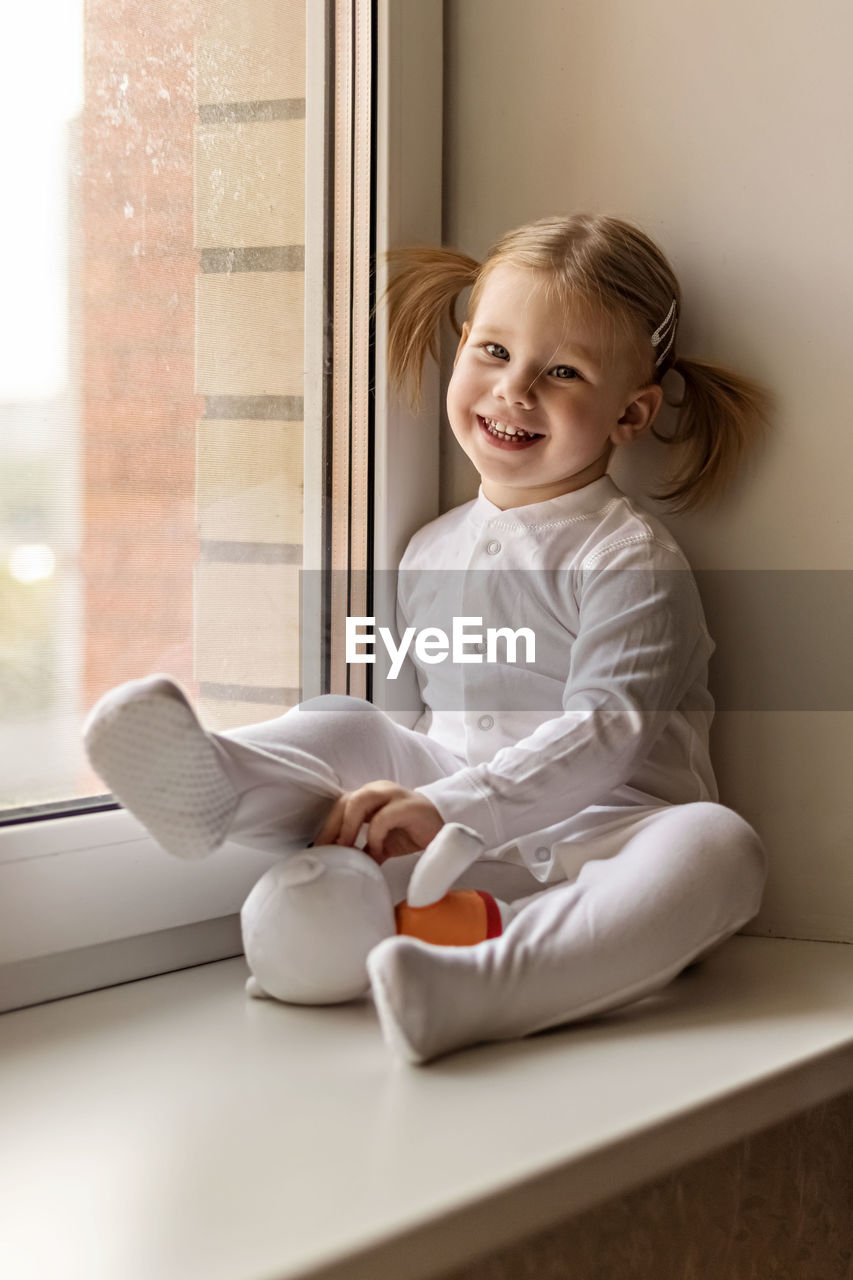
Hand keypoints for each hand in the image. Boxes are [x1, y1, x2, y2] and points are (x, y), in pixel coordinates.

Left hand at [313, 781, 443, 863]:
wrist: (444, 830)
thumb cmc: (410, 832)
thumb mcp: (381, 844)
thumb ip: (363, 850)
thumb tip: (340, 864)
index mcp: (370, 797)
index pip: (340, 807)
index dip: (327, 828)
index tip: (318, 851)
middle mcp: (379, 790)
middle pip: (346, 801)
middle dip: (332, 827)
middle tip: (326, 851)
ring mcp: (394, 794)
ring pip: (360, 801)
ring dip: (348, 826)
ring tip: (345, 848)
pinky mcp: (409, 805)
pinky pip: (383, 817)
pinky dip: (374, 835)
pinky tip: (374, 852)